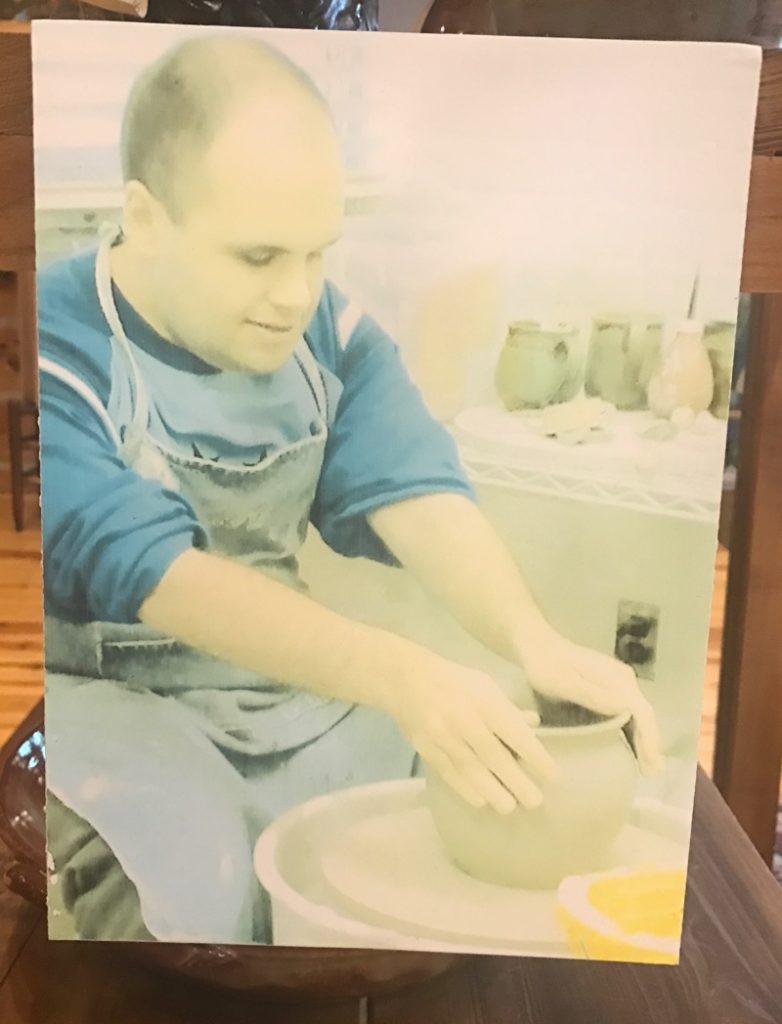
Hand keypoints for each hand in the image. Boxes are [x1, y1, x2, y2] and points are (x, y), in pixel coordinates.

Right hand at [387, 651, 558, 814]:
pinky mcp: (426, 748)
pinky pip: (449, 773)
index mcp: (484, 700)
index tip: (551, 775)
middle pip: (494, 756)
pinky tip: (481, 801)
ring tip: (510, 807)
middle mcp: (465, 719)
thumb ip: (508, 709)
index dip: (534, 756)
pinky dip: (466, 789)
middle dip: (516, 781)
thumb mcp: (486, 686)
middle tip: (535, 801)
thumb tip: (534, 725)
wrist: (407, 679)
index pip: (514, 732)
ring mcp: (443, 735)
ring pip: (471, 769)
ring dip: (493, 791)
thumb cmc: (455, 682)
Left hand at [516, 627, 662, 776]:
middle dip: (649, 744)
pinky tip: (630, 749)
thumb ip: (591, 694)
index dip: (649, 739)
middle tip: (650, 774)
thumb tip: (623, 708)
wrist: (537, 647)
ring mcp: (617, 684)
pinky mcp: (608, 689)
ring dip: (643, 741)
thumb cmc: (546, 666)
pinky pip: (626, 714)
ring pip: (636, 716)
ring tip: (646, 769)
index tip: (650, 764)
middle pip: (643, 716)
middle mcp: (623, 680)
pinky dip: (631, 732)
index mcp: (617, 679)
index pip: (641, 712)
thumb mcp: (564, 682)